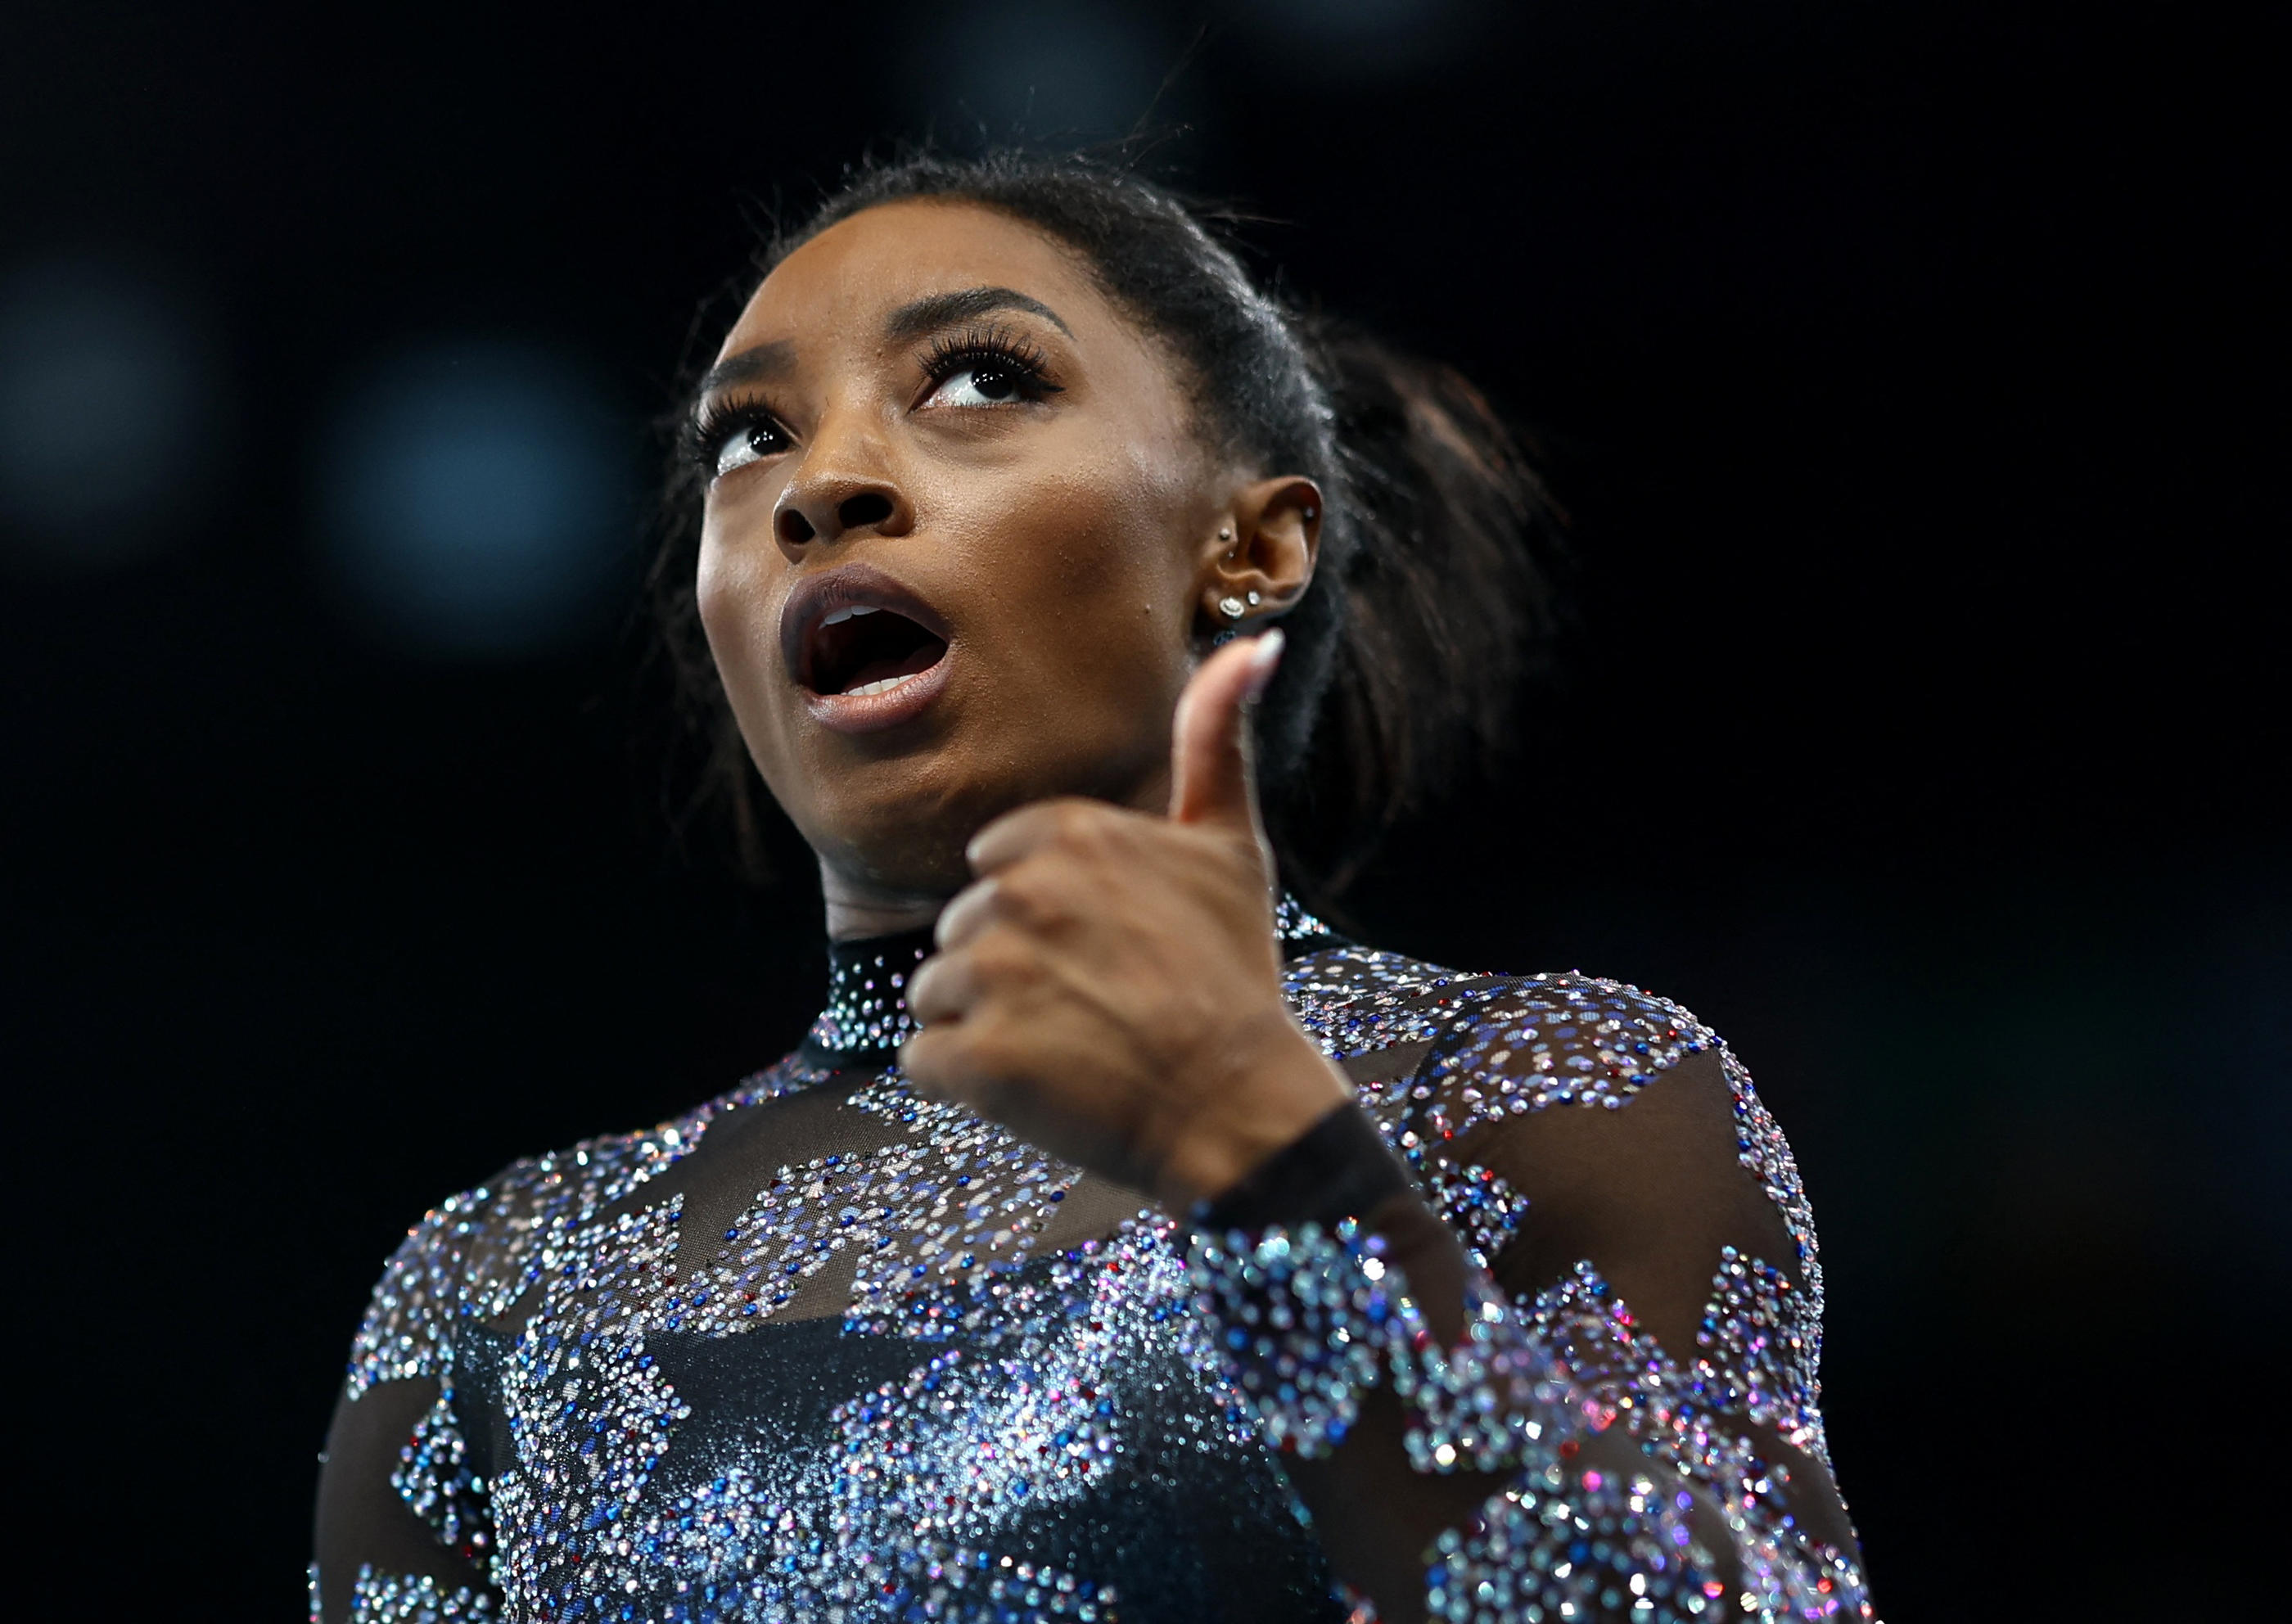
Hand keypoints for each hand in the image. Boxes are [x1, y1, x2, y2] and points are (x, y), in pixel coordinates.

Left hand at [900, 630, 1352, 1208]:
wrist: (1239, 1109)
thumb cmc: (1234, 975)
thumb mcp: (1231, 845)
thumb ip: (1216, 737)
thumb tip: (1259, 639)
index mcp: (1066, 832)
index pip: (992, 865)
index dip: (1043, 914)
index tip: (1102, 948)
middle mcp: (1020, 894)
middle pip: (960, 929)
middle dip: (1010, 970)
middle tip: (1094, 1004)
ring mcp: (993, 978)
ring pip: (934, 993)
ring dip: (983, 1026)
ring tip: (1067, 1047)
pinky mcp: (973, 1061)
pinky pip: (923, 1061)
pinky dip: (968, 1086)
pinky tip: (1037, 1088)